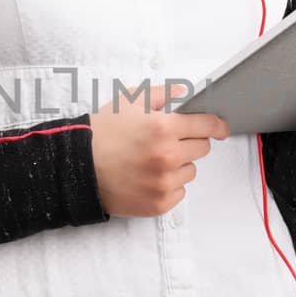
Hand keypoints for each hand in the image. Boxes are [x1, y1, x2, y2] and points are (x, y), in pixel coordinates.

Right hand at [90, 79, 229, 217]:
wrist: (75, 168)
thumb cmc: (99, 133)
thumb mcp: (127, 101)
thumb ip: (161, 93)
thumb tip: (185, 92)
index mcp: (163, 128)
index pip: (207, 126)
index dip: (216, 125)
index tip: (221, 128)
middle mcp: (167, 157)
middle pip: (202, 149)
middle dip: (190, 142)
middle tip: (167, 141)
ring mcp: (163, 183)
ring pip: (190, 171)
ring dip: (178, 165)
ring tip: (150, 160)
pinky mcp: (158, 204)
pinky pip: (179, 192)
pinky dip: (168, 185)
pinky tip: (147, 177)